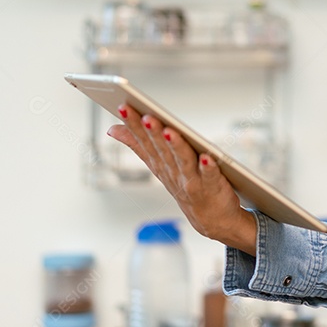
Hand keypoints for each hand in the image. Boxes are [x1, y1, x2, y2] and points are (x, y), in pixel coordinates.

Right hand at [106, 104, 256, 254]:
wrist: (212, 219)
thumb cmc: (184, 185)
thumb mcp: (158, 165)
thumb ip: (137, 145)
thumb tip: (112, 129)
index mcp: (160, 164)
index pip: (144, 142)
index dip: (134, 125)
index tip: (124, 107)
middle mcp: (173, 173)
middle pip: (162, 149)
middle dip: (153, 132)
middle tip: (147, 116)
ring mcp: (192, 181)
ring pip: (183, 161)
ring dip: (177, 146)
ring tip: (171, 131)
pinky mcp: (213, 187)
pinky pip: (210, 176)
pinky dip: (208, 167)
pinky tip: (207, 157)